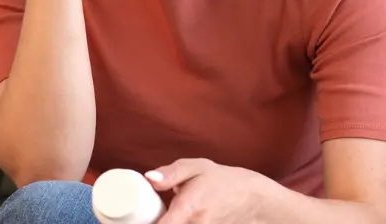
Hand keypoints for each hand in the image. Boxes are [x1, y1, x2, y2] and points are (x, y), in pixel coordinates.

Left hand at [146, 158, 267, 223]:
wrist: (252, 200)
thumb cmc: (221, 181)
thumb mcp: (197, 167)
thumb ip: (171, 173)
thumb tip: (147, 178)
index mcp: (188, 208)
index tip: (133, 220)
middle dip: (155, 221)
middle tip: (145, 216)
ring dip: (168, 222)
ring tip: (164, 216)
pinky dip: (179, 223)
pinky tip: (179, 218)